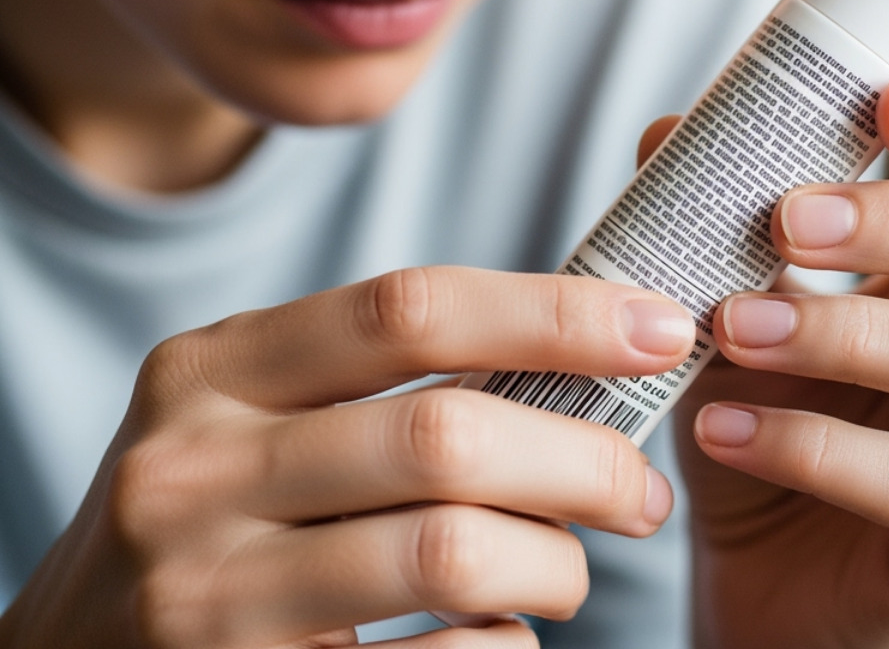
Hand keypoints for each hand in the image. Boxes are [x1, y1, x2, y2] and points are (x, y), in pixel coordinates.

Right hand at [0, 269, 693, 648]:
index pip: (411, 309)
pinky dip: (503, 647)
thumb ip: (382, 375)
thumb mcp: (255, 416)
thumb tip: (593, 336)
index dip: (557, 313)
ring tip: (571, 569)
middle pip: (447, 436)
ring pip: (452, 554)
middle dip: (586, 459)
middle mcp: (191, 470)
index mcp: (211, 370)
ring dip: (556, 564)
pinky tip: (501, 633)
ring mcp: (204, 593)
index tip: (662, 329)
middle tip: (641, 490)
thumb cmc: (211, 518)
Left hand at [657, 78, 888, 648]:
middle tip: (794, 217)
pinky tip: (725, 428)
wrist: (758, 574)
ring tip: (735, 325)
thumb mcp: (739, 304)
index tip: (887, 100)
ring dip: (854, 331)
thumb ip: (720, 219)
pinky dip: (817, 447)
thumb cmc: (771, 415)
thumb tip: (670, 132)